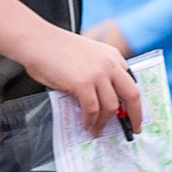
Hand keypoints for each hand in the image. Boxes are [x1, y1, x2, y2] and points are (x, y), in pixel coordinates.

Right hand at [24, 23, 144, 137]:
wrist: (37, 40)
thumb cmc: (55, 49)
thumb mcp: (87, 57)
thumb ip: (98, 74)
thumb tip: (101, 101)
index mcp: (113, 56)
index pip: (131, 82)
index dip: (134, 101)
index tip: (134, 114)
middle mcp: (110, 64)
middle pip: (132, 95)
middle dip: (135, 115)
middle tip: (134, 129)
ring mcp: (98, 74)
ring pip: (111, 106)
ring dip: (104, 122)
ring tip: (97, 130)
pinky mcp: (83, 83)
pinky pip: (92, 109)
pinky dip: (90, 121)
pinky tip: (87, 125)